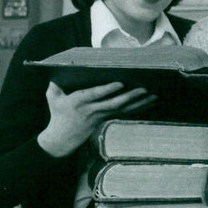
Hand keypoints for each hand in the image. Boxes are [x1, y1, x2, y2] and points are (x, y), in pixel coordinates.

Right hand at [37, 81, 156, 157]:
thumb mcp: (52, 97)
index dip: (108, 89)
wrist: (63, 138)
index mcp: (78, 102)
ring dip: (140, 103)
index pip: (94, 95)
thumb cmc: (58, 113)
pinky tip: (152, 102)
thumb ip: (55, 84)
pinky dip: (140, 108)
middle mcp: (92, 110)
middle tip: (144, 89)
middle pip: (114, 103)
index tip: (120, 83)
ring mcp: (102, 116)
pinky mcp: (109, 119)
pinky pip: (126, 113)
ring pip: (124, 109)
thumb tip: (60, 69)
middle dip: (130, 96)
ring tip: (154, 95)